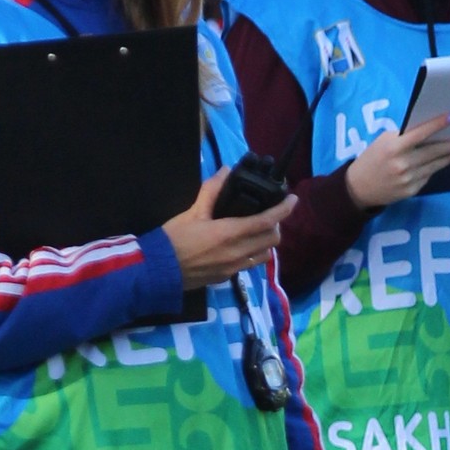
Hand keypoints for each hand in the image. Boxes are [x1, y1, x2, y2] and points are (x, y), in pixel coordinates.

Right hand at [165, 164, 293, 286]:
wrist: (157, 271)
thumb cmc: (173, 239)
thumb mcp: (191, 212)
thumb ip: (212, 191)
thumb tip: (225, 172)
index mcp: (230, 233)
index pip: (267, 220)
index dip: (284, 209)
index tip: (293, 199)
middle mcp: (237, 253)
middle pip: (272, 239)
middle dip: (275, 225)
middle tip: (268, 214)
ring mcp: (234, 268)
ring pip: (265, 254)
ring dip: (266, 241)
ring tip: (256, 231)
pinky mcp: (228, 277)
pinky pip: (250, 264)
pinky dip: (253, 253)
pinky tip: (242, 245)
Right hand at [343, 110, 449, 209]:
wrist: (359, 187)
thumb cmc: (373, 158)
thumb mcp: (384, 141)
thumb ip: (404, 136)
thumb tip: (430, 128)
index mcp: (393, 147)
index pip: (421, 133)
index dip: (439, 124)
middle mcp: (402, 164)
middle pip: (433, 151)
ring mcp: (408, 179)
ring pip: (435, 165)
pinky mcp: (412, 190)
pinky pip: (429, 175)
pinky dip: (437, 166)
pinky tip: (446, 160)